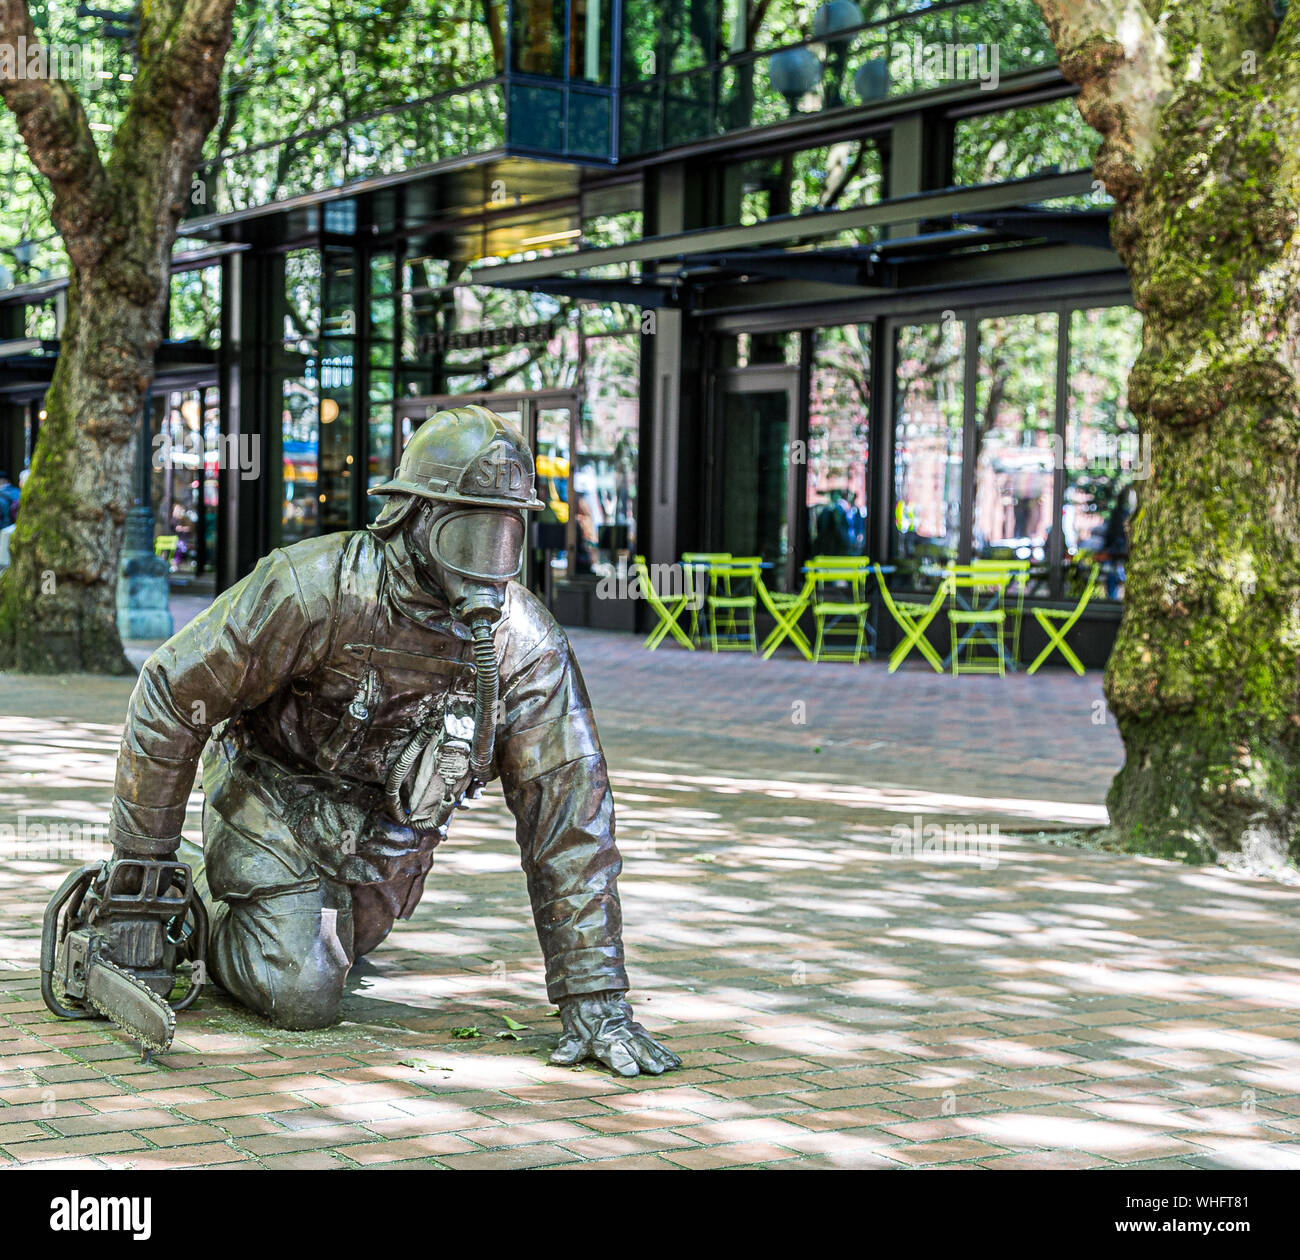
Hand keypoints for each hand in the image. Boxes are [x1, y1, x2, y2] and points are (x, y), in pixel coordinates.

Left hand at [551, 991, 681, 1076]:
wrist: (592, 997)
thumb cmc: (580, 1024)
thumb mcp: (571, 1036)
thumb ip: (569, 1049)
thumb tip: (557, 1058)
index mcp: (602, 1041)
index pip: (613, 1052)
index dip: (621, 1061)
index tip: (632, 1071)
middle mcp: (619, 1037)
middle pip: (634, 1048)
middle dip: (645, 1059)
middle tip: (656, 1070)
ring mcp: (631, 1033)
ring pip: (647, 1044)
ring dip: (658, 1056)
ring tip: (670, 1067)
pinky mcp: (639, 1031)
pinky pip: (653, 1042)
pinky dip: (665, 1052)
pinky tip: (676, 1062)